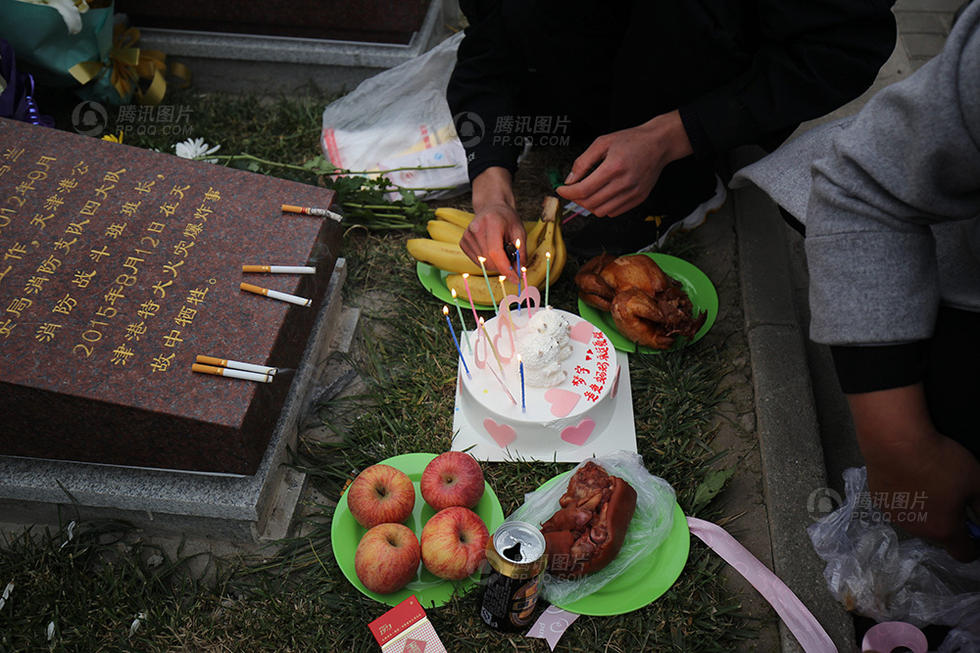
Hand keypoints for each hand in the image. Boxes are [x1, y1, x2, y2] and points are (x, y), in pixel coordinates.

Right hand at [460, 167, 524, 282]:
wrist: (492, 208)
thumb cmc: (507, 220)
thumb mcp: (519, 232)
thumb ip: (521, 252)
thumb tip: (520, 270)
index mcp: (491, 222)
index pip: (495, 252)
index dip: (506, 268)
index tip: (515, 278)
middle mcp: (475, 228)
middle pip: (489, 260)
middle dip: (502, 266)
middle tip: (510, 257)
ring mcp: (467, 235)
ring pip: (482, 263)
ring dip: (494, 263)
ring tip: (499, 248)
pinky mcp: (463, 242)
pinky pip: (476, 261)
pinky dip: (486, 261)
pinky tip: (490, 249)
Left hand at [556, 110, 692, 216]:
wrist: (659, 144)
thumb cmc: (631, 140)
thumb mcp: (602, 142)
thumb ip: (583, 162)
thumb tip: (569, 180)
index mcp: (614, 167)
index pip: (584, 190)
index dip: (568, 193)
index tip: (561, 189)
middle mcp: (624, 183)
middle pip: (590, 203)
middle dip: (575, 199)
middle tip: (572, 190)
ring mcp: (633, 193)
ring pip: (601, 211)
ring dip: (588, 205)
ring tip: (586, 193)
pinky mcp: (638, 199)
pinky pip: (614, 212)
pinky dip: (603, 207)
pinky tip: (601, 195)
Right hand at [848, 384, 979, 561]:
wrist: (894, 442)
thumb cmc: (937, 461)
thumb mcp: (976, 481)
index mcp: (945, 529)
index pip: (963, 553)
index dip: (974, 546)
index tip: (974, 531)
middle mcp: (918, 529)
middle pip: (938, 534)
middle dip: (947, 521)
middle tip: (950, 496)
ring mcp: (896, 515)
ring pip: (916, 519)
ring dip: (924, 509)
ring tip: (926, 482)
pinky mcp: (879, 500)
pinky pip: (898, 504)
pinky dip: (904, 496)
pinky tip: (907, 476)